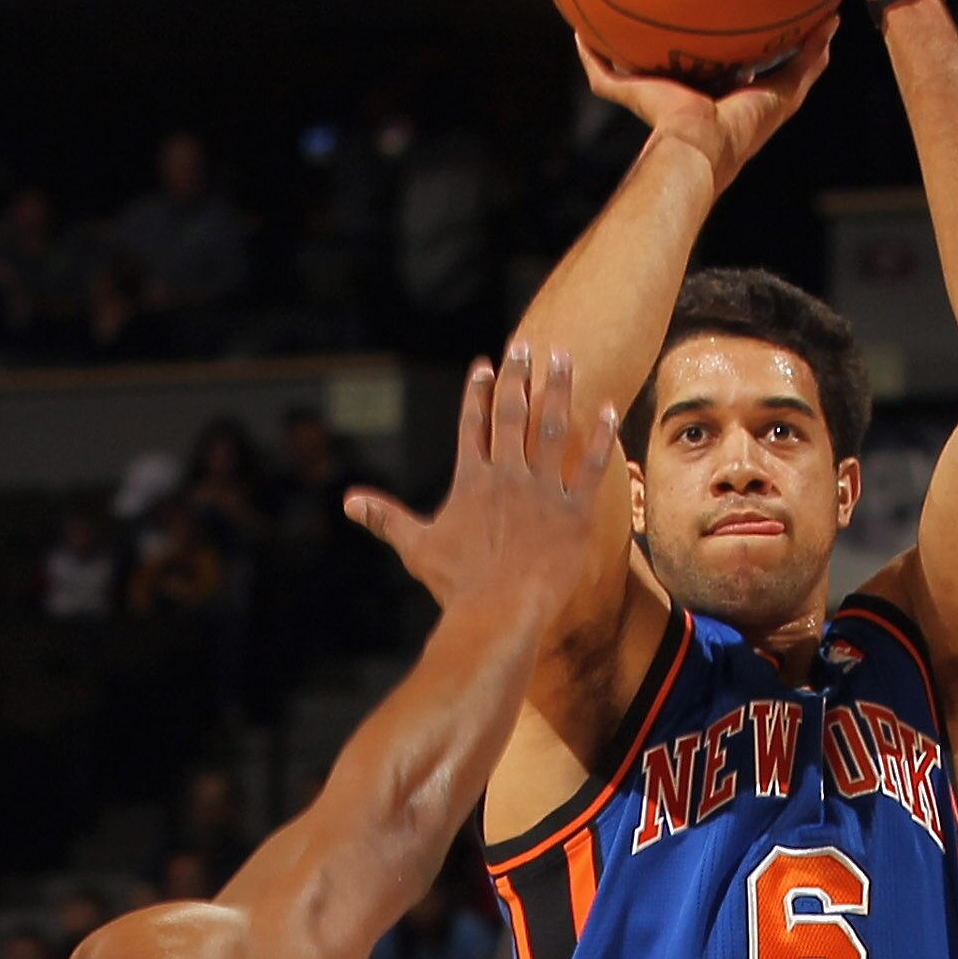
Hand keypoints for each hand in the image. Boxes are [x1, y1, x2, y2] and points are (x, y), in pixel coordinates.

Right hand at [345, 344, 619, 619]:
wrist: (499, 613)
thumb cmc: (456, 585)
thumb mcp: (415, 547)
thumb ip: (385, 518)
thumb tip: (348, 502)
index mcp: (472, 480)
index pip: (473, 423)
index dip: (478, 392)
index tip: (484, 365)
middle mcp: (508, 476)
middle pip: (512, 413)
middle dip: (517, 375)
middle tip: (524, 345)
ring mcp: (543, 492)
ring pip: (552, 427)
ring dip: (558, 388)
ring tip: (563, 357)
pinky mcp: (575, 514)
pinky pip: (592, 468)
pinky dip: (602, 437)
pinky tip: (609, 408)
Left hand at [575, 18, 833, 189]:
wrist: (692, 145)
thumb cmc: (661, 123)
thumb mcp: (625, 87)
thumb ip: (601, 65)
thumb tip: (579, 32)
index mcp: (715, 97)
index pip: (729, 68)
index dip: (736, 49)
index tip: (740, 26)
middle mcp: (745, 100)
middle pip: (767, 66)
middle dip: (779, 44)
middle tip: (790, 14)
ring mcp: (768, 102)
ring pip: (795, 67)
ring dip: (810, 43)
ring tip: (823, 15)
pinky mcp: (782, 101)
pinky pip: (807, 69)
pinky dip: (820, 47)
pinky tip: (831, 21)